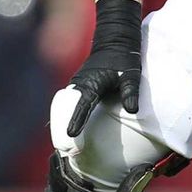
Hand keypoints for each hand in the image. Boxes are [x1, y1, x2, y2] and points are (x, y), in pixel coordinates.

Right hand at [67, 0, 142, 136]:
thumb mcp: (131, 73)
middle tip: (67, 151)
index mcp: (91, 82)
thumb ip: (131, 91)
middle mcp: (79, 85)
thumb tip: (133, 110)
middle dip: (63, 130)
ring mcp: (75, 87)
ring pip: (61, 109)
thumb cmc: (124, 58)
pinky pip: (64, 107)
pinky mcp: (76, 90)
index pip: (82, 105)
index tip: (71, 135)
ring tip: (62, 149)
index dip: (76, 120)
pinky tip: (61, 136)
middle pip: (65, 110)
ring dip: (59, 127)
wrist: (115, 41)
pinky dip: (61, 120)